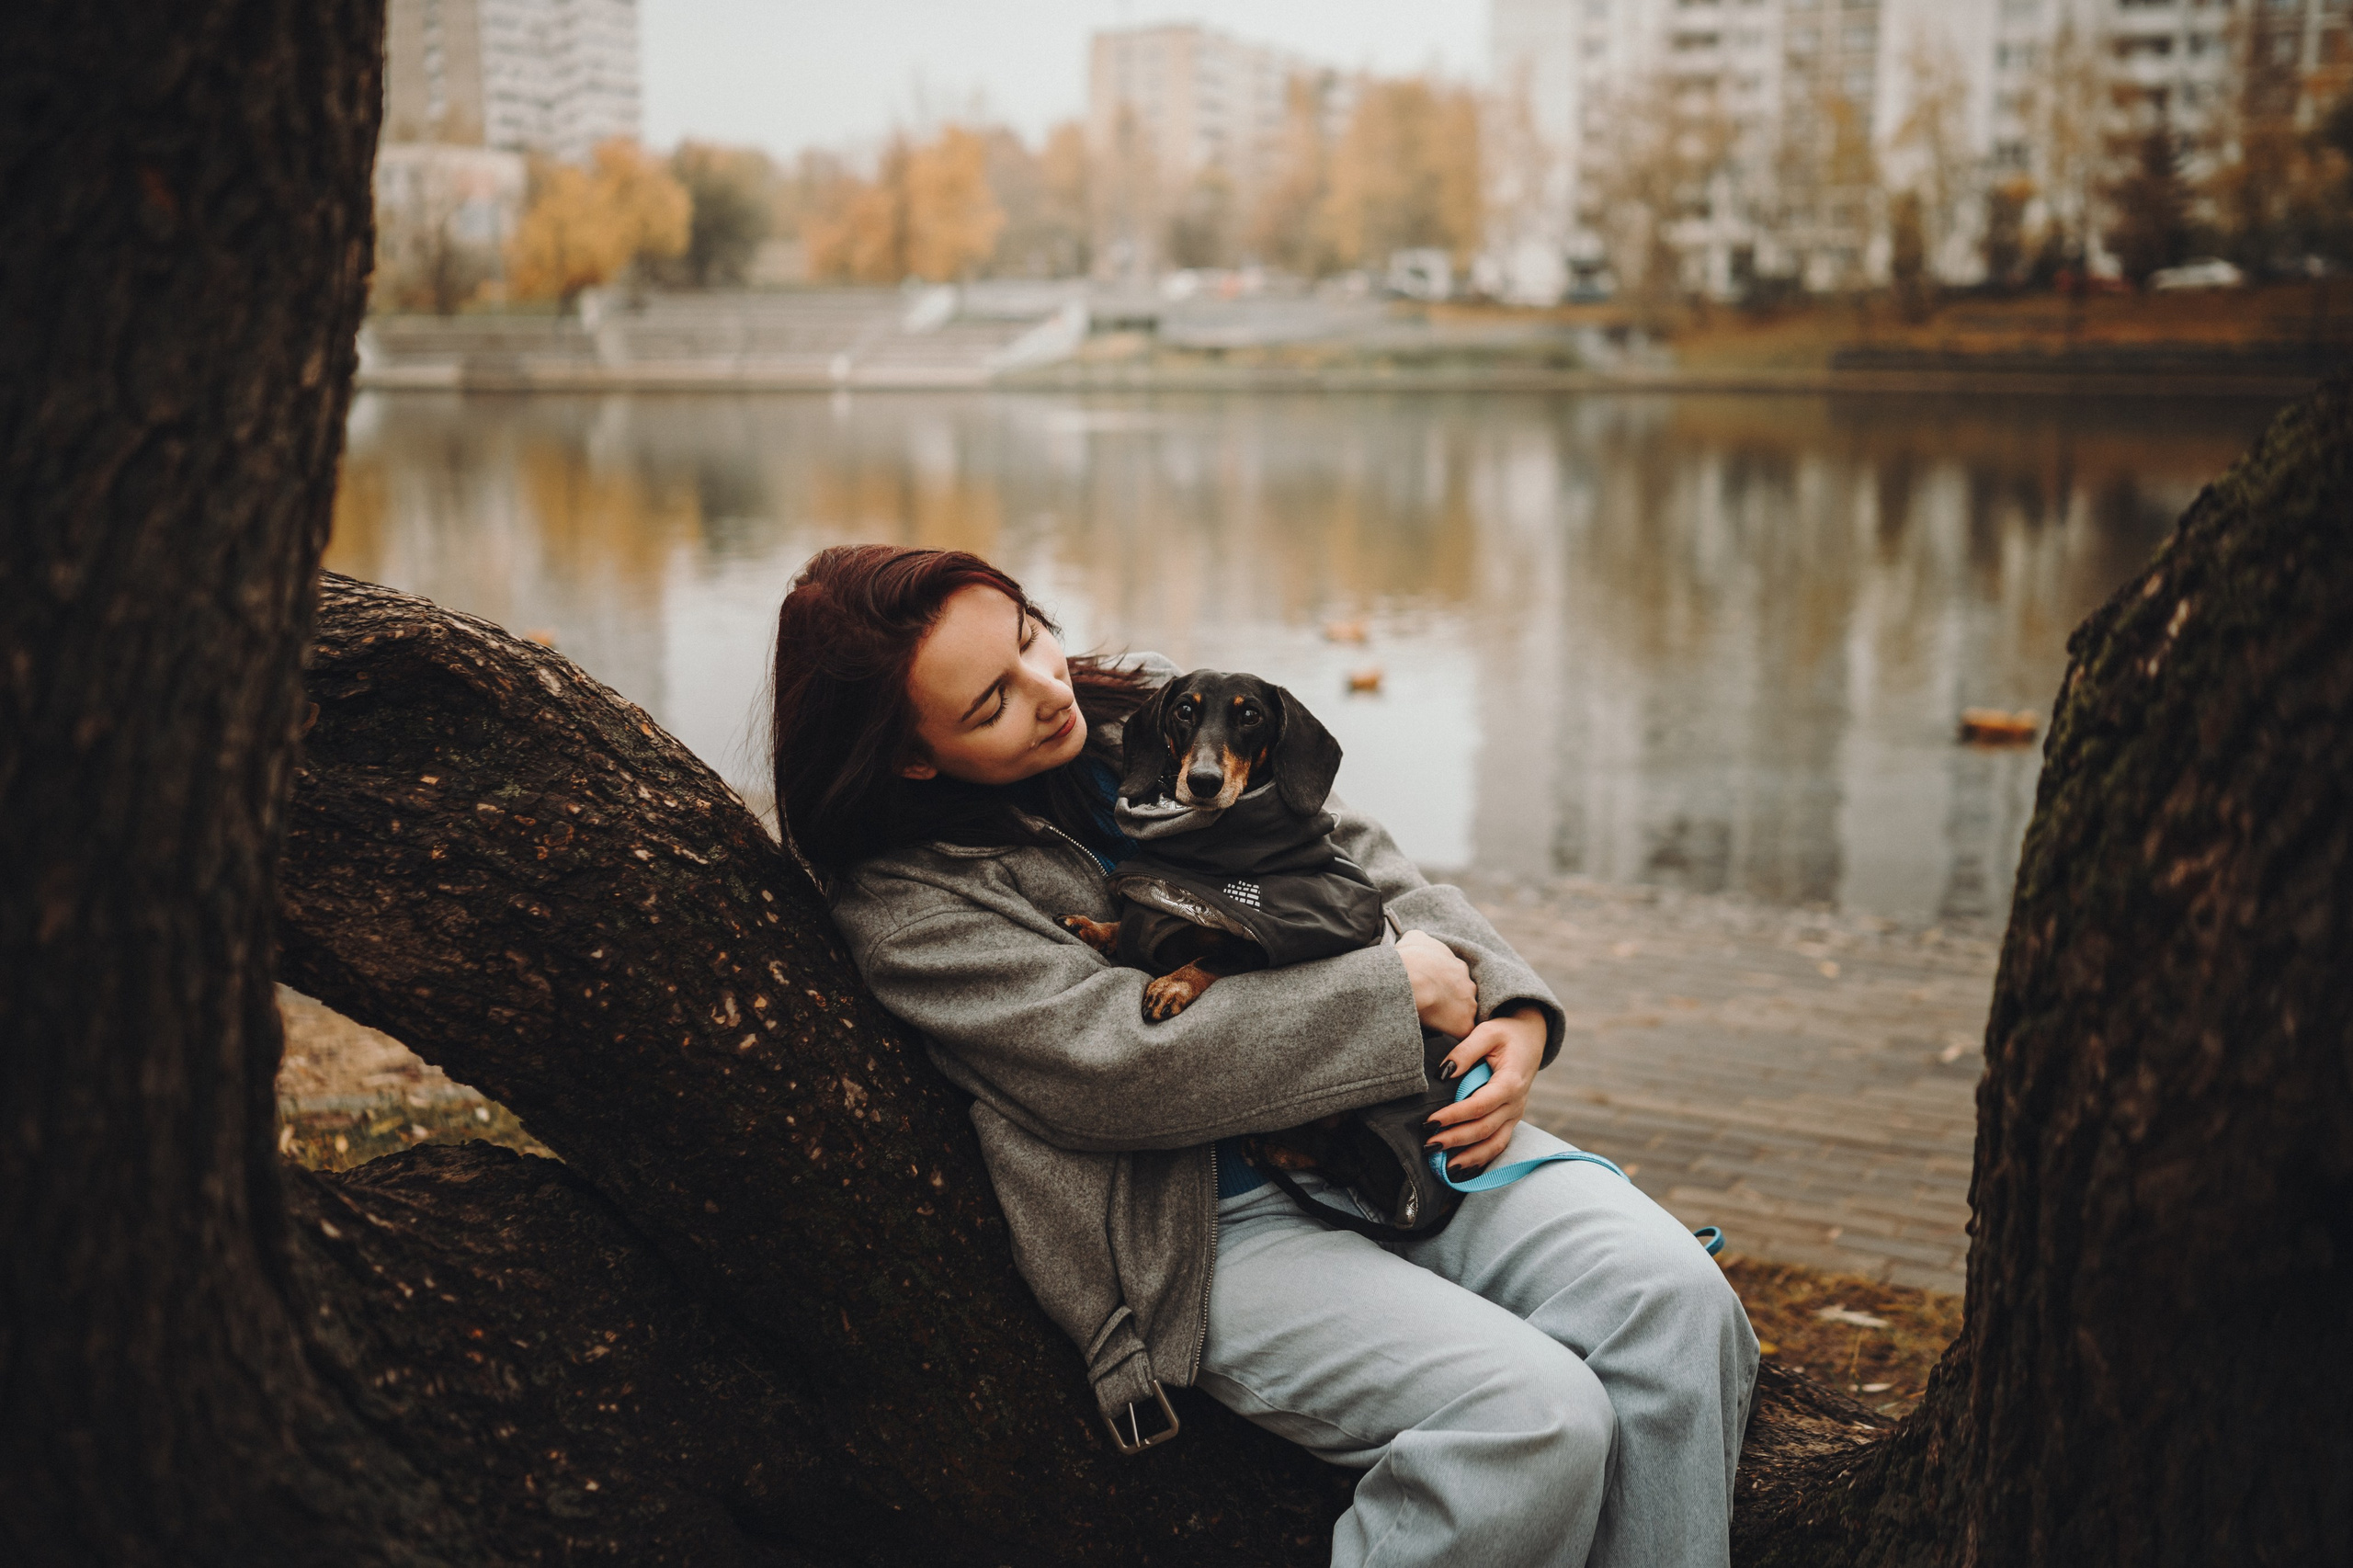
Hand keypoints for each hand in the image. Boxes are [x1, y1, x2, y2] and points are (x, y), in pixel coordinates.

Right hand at [1396, 930, 1475, 1037]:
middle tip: (1433, 1007)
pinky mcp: (1464, 1024)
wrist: (1411, 977)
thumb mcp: (1414, 938)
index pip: (1455, 979)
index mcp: (1457, 966)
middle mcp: (1468, 984)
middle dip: (1452, 1002)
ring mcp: (1469, 1004)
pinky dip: (1453, 1036)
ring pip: (1464, 1015)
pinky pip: (1461, 1033)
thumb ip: (1420, 939)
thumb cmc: (1410, 958)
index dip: (1444, 986)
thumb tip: (1416, 940)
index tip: (1432, 990)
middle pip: (1464, 996)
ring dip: (1453, 1019)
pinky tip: (1442, 1036)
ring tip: (1435, 1025)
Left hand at [1423, 1007, 1546, 1177]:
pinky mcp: (1511, 1120)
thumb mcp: (1486, 1033)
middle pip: (1484, 1129)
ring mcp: (1515, 1115)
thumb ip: (1464, 1051)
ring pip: (1495, 1144)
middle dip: (1456, 1140)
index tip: (1430, 1121)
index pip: (1479, 1105)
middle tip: (1429, 1145)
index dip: (1454, 1116)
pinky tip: (1462, 1168)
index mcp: (1511, 1082)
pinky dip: (1481, 1159)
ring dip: (1470, 1158)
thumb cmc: (1505, 1033)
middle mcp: (1516, 1103)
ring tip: (1445, 1168)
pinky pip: (1499, 1144)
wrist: (1530, 1038)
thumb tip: (1443, 1073)